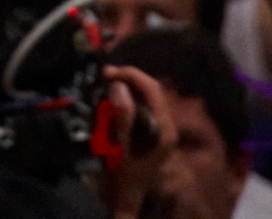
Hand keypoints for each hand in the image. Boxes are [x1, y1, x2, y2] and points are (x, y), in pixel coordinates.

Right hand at [96, 64, 176, 218]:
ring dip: (127, 88)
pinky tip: (112, 102)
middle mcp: (167, 126)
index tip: (108, 73)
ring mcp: (161, 130)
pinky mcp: (153, 133)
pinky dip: (128, 100)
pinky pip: (142, 107)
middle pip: (151, 91)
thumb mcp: (119, 146)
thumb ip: (121, 116)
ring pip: (146, 97)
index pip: (153, 89)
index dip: (131, 75)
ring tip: (105, 87)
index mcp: (164, 128)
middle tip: (104, 78)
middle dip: (128, 79)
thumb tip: (119, 86)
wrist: (125, 198)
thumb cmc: (122, 174)